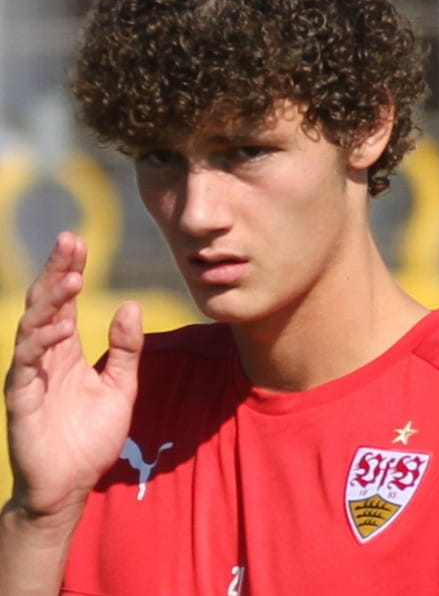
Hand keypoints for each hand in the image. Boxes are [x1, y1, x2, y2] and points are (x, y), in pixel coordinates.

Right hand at [4, 232, 142, 519]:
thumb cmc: (91, 437)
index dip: (69, 270)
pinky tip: (60, 324)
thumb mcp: (120, 386)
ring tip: (73, 277)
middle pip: (46, 303)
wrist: (71, 484)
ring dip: (50, 299)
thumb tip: (131, 304)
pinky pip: (27, 362)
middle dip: (56, 270)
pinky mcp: (21, 397)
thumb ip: (126, 348)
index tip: (81, 242)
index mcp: (66, 350)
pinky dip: (42, 340)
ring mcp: (30, 374)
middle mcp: (45, 355)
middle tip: (70, 240)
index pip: (64, 301)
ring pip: (32, 325)